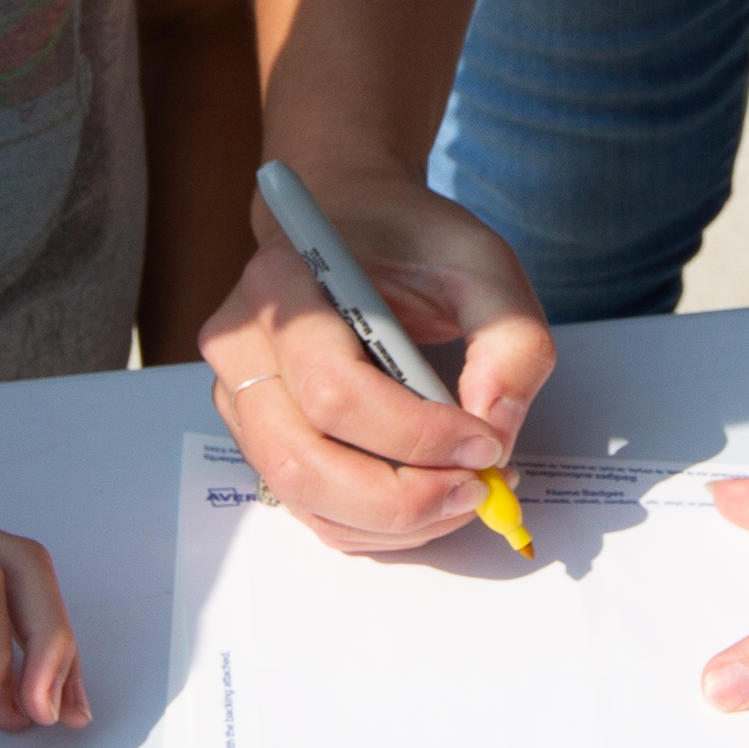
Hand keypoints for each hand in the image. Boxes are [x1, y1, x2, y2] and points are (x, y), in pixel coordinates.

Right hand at [197, 170, 549, 552]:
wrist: (351, 223)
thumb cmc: (409, 240)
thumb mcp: (481, 261)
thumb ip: (509, 336)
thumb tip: (497, 427)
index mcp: (282, 288)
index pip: (335, 391)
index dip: (417, 436)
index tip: (486, 443)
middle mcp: (242, 346)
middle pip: (301, 460)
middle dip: (401, 497)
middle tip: (477, 489)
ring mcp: (238, 396)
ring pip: (301, 496)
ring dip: (392, 520)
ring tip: (461, 494)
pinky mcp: (257, 434)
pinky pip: (308, 507)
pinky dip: (374, 524)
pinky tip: (427, 496)